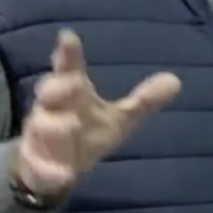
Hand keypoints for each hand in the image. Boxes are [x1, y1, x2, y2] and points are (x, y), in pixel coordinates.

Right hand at [14, 29, 180, 195]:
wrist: (55, 169)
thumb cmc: (86, 133)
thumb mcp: (119, 118)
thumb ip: (143, 101)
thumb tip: (176, 80)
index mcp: (72, 93)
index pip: (68, 68)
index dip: (67, 53)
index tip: (68, 37)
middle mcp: (52, 109)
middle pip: (47, 92)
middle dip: (57, 87)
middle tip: (73, 83)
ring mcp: (40, 136)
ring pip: (41, 127)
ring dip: (54, 126)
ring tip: (72, 125)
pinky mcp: (36, 163)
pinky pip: (40, 166)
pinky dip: (51, 170)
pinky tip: (66, 175)